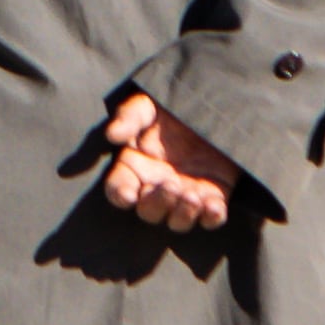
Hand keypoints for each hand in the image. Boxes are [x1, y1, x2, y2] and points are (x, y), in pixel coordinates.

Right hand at [101, 92, 240, 233]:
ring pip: (178, 220)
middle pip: (149, 211)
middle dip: (158, 204)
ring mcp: (184, 194)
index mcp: (135, 167)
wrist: (211, 104)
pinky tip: (213, 207)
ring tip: (191, 196)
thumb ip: (129, 118)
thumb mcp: (147, 106)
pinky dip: (212, 217)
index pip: (118, 189)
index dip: (120, 195)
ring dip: (182, 214)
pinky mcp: (213, 196)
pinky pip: (211, 217)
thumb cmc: (170, 108)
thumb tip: (111, 135)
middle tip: (170, 186)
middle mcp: (156, 187)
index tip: (128, 194)